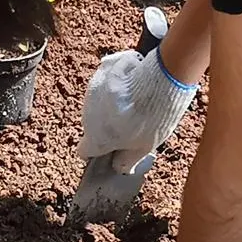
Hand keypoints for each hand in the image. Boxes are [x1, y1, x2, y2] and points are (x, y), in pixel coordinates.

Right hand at [79, 7, 194, 173]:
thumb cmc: (151, 119)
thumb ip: (127, 161)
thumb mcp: (143, 149)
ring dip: (110, 105)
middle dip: (107, 127)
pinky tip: (134, 85)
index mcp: (96, 138)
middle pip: (92, 127)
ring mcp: (92, 93)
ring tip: (136, 103)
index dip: (96, 153)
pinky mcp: (100, 74)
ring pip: (97, 104)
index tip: (109, 150)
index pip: (84, 151)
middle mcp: (87, 116)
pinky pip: (104, 84)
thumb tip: (120, 167)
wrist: (157, 82)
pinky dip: (115, 86)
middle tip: (131, 125)